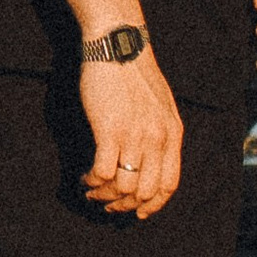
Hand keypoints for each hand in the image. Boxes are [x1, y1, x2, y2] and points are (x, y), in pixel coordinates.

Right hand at [79, 48, 183, 218]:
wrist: (118, 45)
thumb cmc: (134, 73)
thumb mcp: (160, 105)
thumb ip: (160, 133)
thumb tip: (149, 160)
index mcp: (173, 134)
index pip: (169, 185)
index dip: (152, 205)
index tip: (136, 212)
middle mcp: (158, 138)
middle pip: (145, 192)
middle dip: (123, 206)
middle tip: (105, 204)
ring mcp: (135, 135)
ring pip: (123, 187)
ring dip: (103, 197)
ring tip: (91, 191)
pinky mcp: (110, 130)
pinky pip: (103, 172)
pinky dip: (92, 183)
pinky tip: (84, 178)